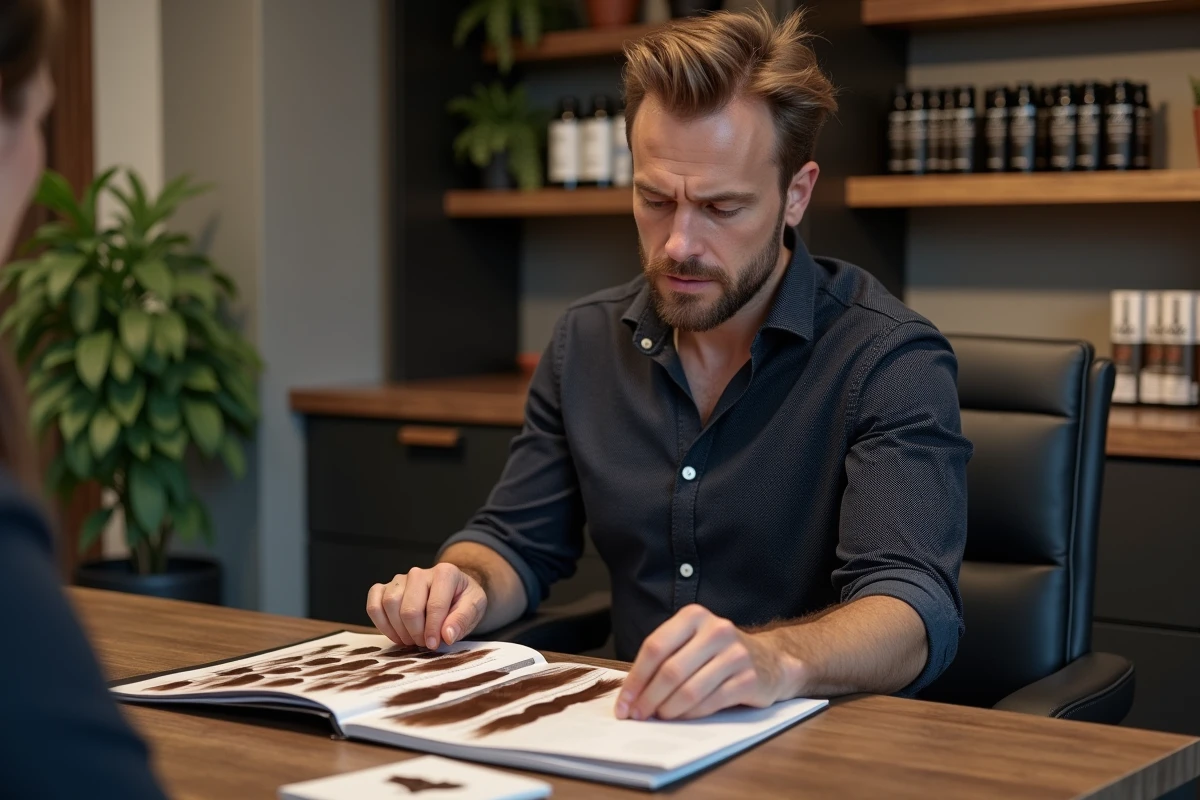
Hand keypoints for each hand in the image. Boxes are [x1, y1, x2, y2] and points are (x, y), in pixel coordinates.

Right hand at [365, 563, 487, 649]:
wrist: (453, 592)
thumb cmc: (463, 600)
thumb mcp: (474, 608)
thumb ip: (462, 620)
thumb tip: (446, 635)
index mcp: (445, 573)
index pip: (434, 605)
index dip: (432, 630)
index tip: (435, 644)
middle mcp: (419, 573)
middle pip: (409, 608)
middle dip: (416, 633)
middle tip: (424, 644)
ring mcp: (400, 580)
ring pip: (389, 605)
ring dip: (399, 630)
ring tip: (412, 640)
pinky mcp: (385, 588)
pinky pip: (373, 605)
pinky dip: (381, 624)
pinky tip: (396, 634)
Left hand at [614, 604, 797, 720]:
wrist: (770, 660)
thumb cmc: (718, 654)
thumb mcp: (692, 642)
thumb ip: (665, 659)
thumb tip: (631, 694)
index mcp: (694, 616)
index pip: (655, 647)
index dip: (635, 679)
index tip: (623, 703)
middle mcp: (716, 630)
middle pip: (670, 671)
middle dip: (648, 699)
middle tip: (637, 715)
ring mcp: (735, 654)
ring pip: (689, 690)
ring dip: (668, 709)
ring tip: (659, 716)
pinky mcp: (749, 679)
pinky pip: (710, 703)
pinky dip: (691, 714)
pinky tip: (682, 716)